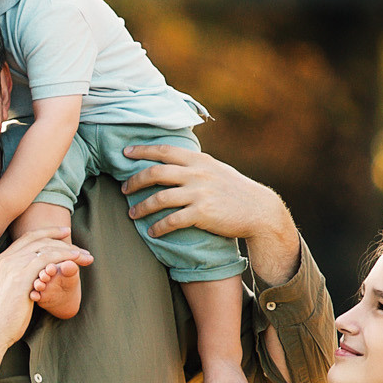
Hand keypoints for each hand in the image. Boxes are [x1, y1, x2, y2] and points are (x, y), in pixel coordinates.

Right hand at [0, 228, 92, 363]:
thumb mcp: (3, 293)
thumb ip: (12, 281)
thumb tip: (24, 282)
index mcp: (0, 261)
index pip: (26, 238)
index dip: (46, 233)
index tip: (63, 233)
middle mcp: (5, 260)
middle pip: (37, 239)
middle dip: (61, 239)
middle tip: (80, 247)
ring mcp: (12, 267)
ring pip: (45, 247)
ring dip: (68, 250)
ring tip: (84, 256)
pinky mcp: (22, 277)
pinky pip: (47, 259)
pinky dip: (64, 256)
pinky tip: (76, 259)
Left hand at [119, 143, 296, 280]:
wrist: (259, 210)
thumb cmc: (235, 190)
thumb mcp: (216, 169)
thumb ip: (195, 165)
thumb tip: (174, 161)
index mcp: (199, 160)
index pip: (164, 150)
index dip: (142, 150)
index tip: (126, 153)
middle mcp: (197, 174)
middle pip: (155, 173)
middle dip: (134, 181)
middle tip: (123, 189)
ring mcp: (199, 193)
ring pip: (159, 198)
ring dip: (141, 207)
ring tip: (133, 214)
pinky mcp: (202, 213)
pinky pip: (172, 221)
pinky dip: (158, 227)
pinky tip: (152, 232)